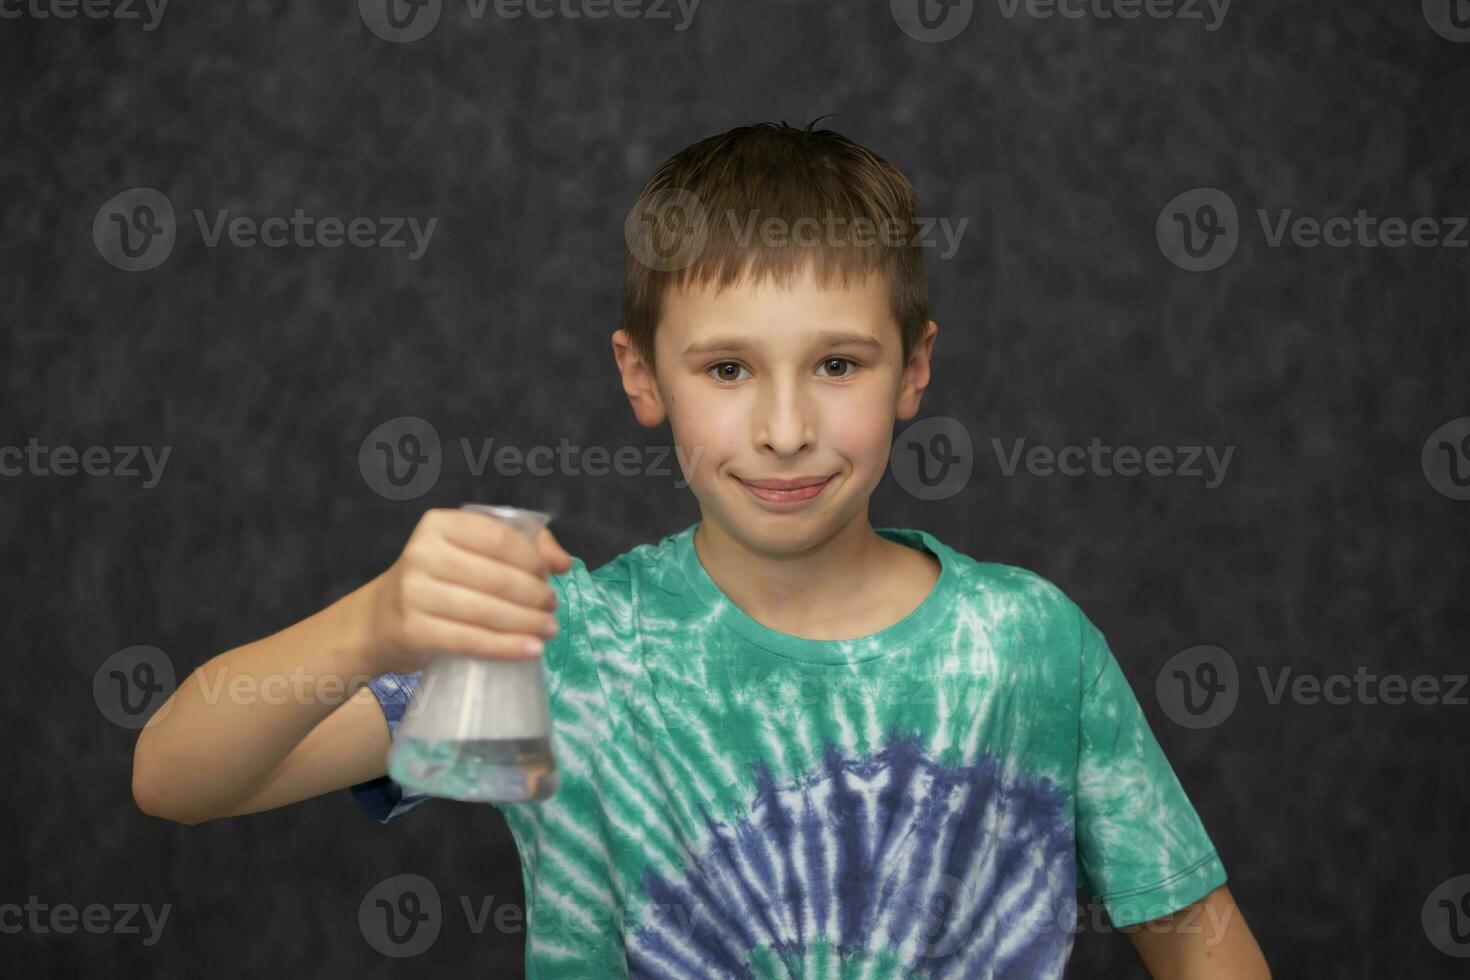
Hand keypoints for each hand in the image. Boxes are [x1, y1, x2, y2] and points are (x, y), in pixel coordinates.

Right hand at [362, 508, 573, 675]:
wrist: (381, 619)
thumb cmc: (440, 580)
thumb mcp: (470, 551)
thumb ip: (520, 545)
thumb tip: (562, 562)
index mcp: (439, 525)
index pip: (500, 538)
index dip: (533, 558)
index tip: (552, 575)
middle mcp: (422, 554)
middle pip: (497, 577)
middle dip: (535, 595)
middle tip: (552, 607)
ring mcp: (413, 593)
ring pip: (486, 612)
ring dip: (527, 623)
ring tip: (549, 629)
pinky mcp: (413, 630)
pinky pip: (469, 641)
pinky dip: (506, 647)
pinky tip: (531, 650)